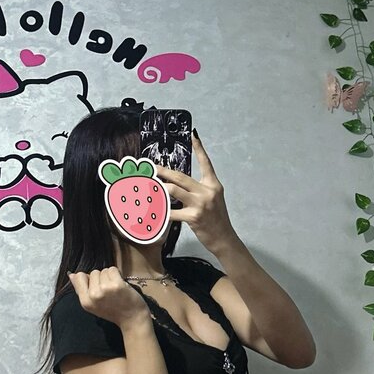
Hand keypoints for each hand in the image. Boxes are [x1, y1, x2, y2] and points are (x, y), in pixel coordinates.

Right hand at [68, 266, 151, 328]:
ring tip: (115, 289)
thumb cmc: (113, 311)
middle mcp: (93, 295)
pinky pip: (113, 269)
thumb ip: (81, 290)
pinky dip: (118, 274)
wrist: (132, 319)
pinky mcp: (117, 285)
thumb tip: (71, 274)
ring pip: (103, 271)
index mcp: (85, 301)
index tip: (97, 286)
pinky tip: (121, 285)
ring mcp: (105, 289)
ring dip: (110, 277)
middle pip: (93, 272)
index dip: (89, 278)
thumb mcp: (93, 305)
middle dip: (101, 278)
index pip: (79, 277)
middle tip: (109, 291)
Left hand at [155, 131, 235, 254]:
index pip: (206, 163)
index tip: (193, 134)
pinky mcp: (194, 217)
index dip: (199, 148)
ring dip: (159, 188)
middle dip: (163, 171)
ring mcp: (200, 204)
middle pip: (180, 177)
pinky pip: (172, 212)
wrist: (224, 238)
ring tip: (149, 188)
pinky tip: (154, 211)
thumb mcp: (213, 200)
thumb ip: (199, 189)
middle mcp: (207, 192)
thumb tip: (179, 183)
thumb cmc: (216, 220)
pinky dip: (161, 211)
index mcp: (213, 185)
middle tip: (152, 167)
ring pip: (173, 190)